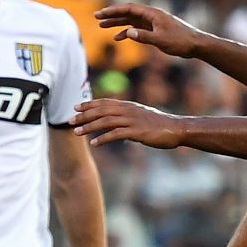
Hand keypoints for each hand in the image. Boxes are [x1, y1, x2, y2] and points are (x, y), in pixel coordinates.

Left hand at [71, 98, 185, 147]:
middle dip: (84, 115)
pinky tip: (95, 143)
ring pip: (105, 121)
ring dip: (89, 127)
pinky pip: (116, 134)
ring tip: (76, 132)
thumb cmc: (160, 125)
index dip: (89, 104)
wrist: (176, 129)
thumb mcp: (142, 118)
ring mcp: (132, 120)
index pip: (104, 102)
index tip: (76, 107)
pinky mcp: (137, 131)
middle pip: (101, 111)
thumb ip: (128, 120)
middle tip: (70, 121)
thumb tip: (118, 130)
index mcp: (129, 106)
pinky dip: (103, 138)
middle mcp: (128, 110)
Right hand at [94, 3, 205, 58]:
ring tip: (102, 26)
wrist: (195, 45)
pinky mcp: (155, 30)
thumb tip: (127, 33)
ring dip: (117, 23)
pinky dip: (127, 32)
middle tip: (96, 17)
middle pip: (127, 13)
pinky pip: (137, 29)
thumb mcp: (161, 40)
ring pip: (131, 21)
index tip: (100, 13)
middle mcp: (151, 16)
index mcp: (153, 14)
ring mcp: (152, 23)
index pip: (129, 9)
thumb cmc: (180, 41)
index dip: (113, 10)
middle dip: (111, 15)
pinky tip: (118, 38)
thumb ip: (144, 37)